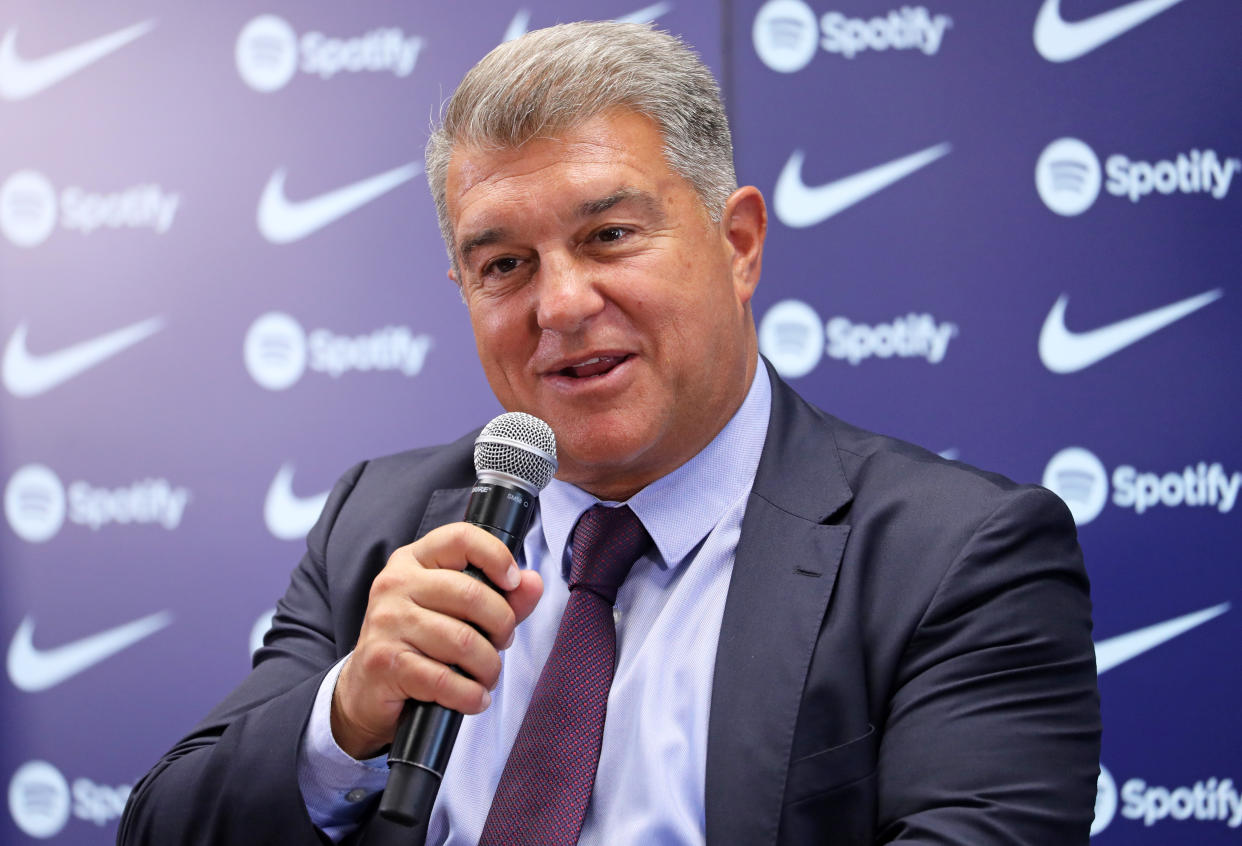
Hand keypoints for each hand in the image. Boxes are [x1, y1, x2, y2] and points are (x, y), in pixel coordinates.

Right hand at [330, 523, 543, 758]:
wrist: (366, 688)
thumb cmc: (418, 643)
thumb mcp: (457, 612)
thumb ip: (501, 597)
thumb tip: (533, 583)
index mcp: (414, 560)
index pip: (461, 538)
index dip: (496, 556)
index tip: (513, 582)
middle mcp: (395, 584)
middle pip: (472, 595)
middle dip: (501, 626)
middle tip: (501, 644)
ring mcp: (386, 622)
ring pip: (462, 641)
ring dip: (488, 667)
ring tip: (486, 676)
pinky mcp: (383, 662)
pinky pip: (444, 679)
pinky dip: (470, 695)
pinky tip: (474, 698)